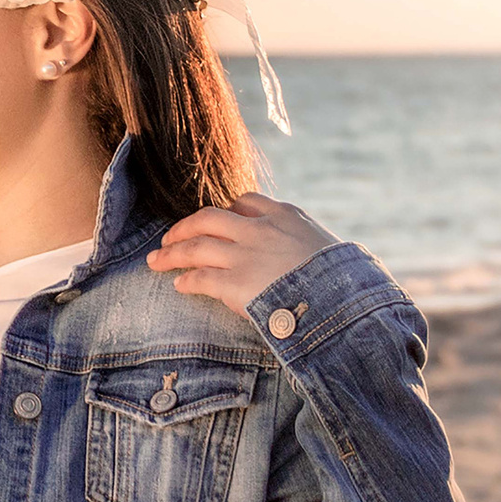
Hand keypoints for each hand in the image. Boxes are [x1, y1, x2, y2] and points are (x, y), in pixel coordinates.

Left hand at [145, 192, 338, 319]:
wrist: (344, 299)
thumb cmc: (342, 278)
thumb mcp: (323, 245)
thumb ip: (299, 241)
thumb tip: (292, 253)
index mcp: (283, 214)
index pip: (243, 201)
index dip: (224, 211)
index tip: (214, 220)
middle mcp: (259, 229)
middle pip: (208, 218)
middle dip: (183, 227)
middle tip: (169, 238)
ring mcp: (246, 255)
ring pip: (196, 246)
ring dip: (171, 253)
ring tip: (156, 260)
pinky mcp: (236, 284)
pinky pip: (200, 278)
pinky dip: (186, 281)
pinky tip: (178, 285)